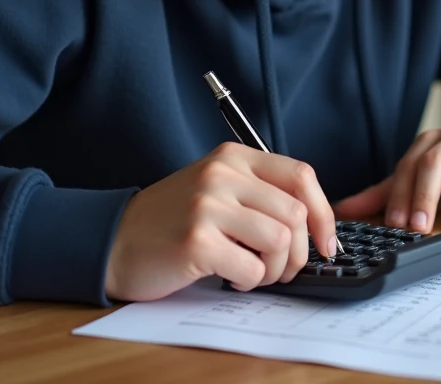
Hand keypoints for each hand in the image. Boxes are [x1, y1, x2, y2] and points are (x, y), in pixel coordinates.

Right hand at [105, 143, 337, 301]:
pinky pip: (252, 269)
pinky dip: (249, 283)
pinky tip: (229, 278)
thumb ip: (261, 195)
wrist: (113, 241)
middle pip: (294, 213)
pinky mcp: (196, 241)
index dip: (323, 213)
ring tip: (254, 273)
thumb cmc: (173, 222)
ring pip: (279, 241)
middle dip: (299, 252)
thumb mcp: (217, 190)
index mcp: (233, 157)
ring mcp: (208, 206)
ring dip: (275, 269)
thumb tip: (316, 226)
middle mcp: (222, 174)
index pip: (301, 176)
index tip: (327, 243)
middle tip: (281, 270)